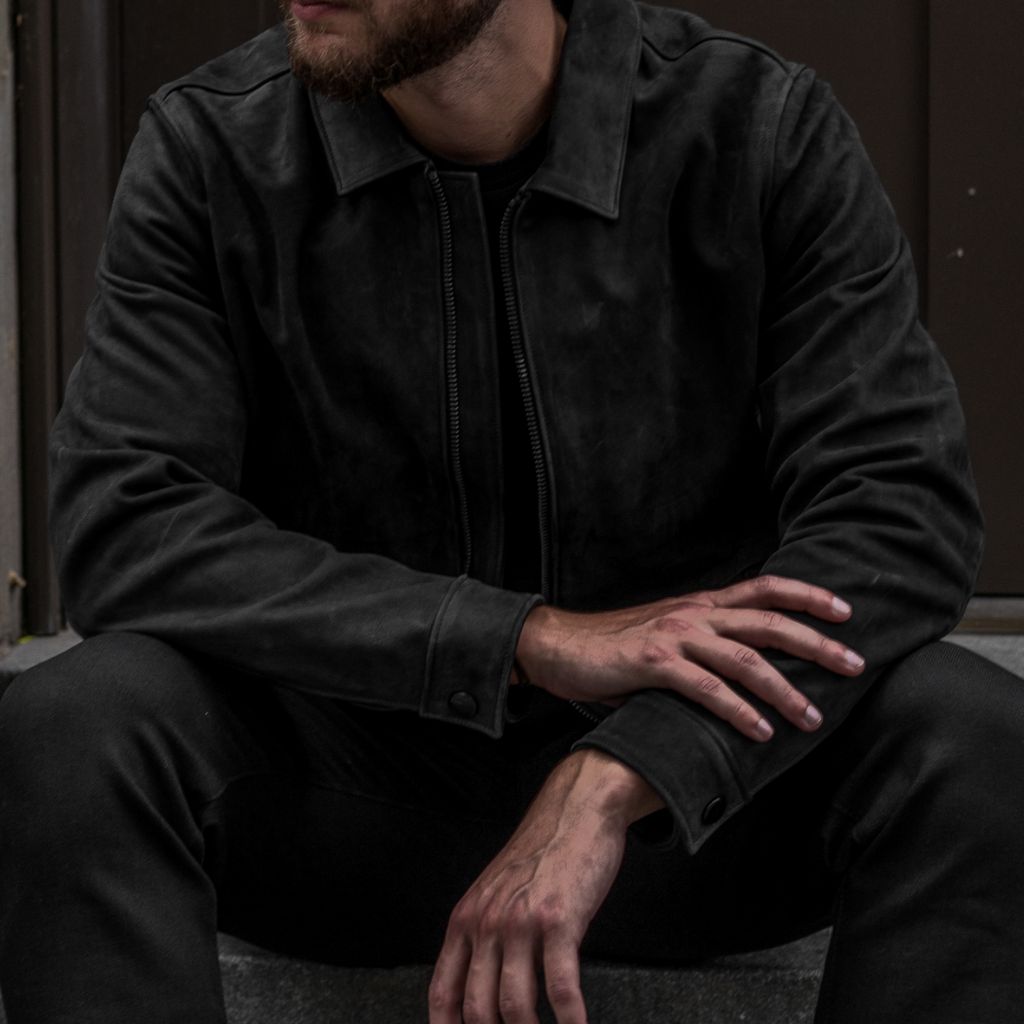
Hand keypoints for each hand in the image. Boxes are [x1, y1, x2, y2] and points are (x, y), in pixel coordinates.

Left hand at [428, 750, 660, 1023]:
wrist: (575, 811)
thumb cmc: (540, 854)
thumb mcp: (494, 890)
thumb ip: (482, 933)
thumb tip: (479, 988)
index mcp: (466, 918)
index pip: (443, 992)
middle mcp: (487, 923)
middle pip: (478, 1009)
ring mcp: (522, 922)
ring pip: (515, 1006)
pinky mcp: (560, 920)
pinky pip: (561, 987)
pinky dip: (570, 1019)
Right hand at [515, 575, 864, 742]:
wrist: (559, 646)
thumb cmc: (615, 647)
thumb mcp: (668, 636)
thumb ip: (705, 647)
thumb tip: (747, 672)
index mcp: (701, 605)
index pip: (765, 589)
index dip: (808, 595)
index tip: (846, 611)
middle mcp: (694, 614)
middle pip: (769, 622)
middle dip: (817, 644)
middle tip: (856, 665)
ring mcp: (674, 635)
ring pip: (745, 658)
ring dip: (784, 690)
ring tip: (813, 718)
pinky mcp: (652, 662)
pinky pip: (705, 688)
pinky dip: (738, 711)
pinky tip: (760, 731)